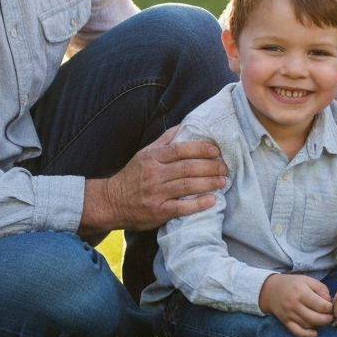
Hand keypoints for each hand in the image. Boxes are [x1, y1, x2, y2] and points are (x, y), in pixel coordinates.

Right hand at [80, 126, 226, 231]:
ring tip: (223, 181)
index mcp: (152, 157)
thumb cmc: (132, 176)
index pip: (180, 150)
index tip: (216, 150)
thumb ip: (164, 140)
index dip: (200, 149)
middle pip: (187, 168)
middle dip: (209, 167)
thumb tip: (184, 125)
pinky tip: (212, 200)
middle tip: (225, 167)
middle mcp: (154, 174)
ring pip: (187, 186)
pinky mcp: (158, 212)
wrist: (111, 202)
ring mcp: (156, 193)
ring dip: (208, 183)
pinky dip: (198, 204)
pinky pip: (182, 207)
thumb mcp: (144, 153)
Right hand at [258, 274, 333, 336]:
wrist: (270, 289)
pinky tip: (314, 332)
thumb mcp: (307, 280)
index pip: (321, 305)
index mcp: (301, 291)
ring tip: (322, 320)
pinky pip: (298, 332)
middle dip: (327, 319)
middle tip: (330, 317)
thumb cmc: (292, 284)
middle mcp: (294, 304)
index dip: (330, 308)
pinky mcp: (285, 322)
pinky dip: (307, 335)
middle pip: (316, 318)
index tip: (331, 307)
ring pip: (308, 325)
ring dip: (319, 325)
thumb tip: (329, 302)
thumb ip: (321, 289)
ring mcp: (289, 314)